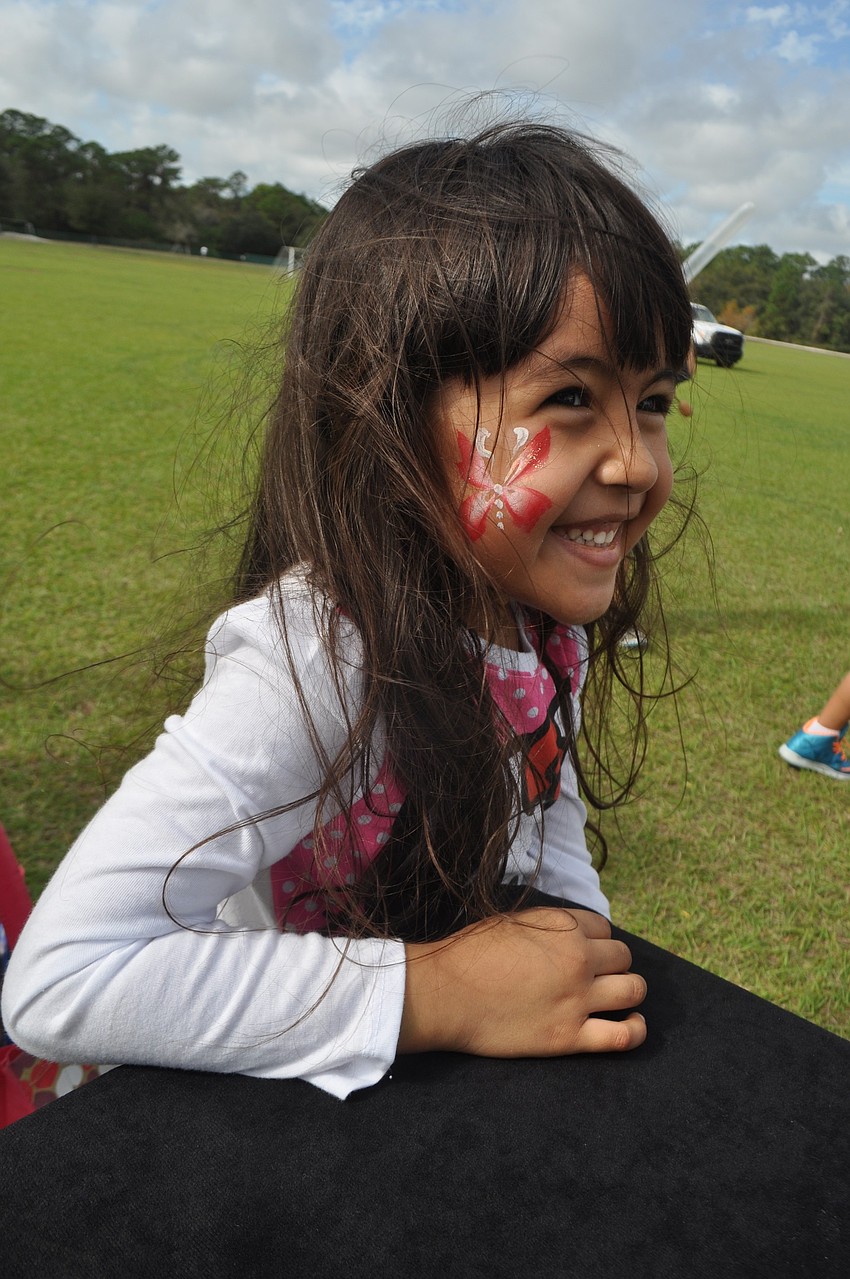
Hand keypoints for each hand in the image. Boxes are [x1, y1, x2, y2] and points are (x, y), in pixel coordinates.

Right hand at [398, 907, 645, 1057]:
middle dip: (613, 964)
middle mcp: (578, 958)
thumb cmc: (471, 954)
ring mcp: (577, 998)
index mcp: (564, 926)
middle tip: (596, 976)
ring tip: (617, 998)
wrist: (445, 993)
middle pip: (623, 958)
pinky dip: (635, 1030)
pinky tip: (631, 1025)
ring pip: (633, 990)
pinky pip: (623, 1036)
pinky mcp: (569, 1036)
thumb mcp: (514, 922)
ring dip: (629, 992)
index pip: (605, 929)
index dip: (596, 941)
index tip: (585, 953)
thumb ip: (550, 927)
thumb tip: (571, 935)